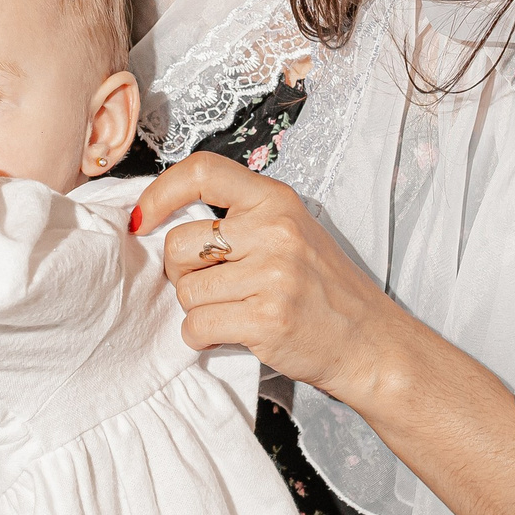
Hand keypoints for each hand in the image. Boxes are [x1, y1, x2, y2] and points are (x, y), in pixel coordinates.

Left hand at [133, 152, 404, 406]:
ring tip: (232, 312)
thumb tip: (166, 222)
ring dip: (197, 310)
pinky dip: (201, 338)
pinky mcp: (267, 319)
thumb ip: (242, 220)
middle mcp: (274, 230)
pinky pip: (196, 327)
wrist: (372, 343)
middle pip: (178, 244)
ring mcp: (272, 275)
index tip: (142, 218)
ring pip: (185, 292)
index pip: (202, 171)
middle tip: (211, 287)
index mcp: (277, 200)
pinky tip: (230, 335)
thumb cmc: (326, 291)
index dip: (160, 192)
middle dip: (181, 273)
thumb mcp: (293, 233)